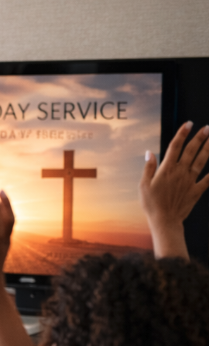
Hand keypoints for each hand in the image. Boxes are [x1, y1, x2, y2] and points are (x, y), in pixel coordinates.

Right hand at [138, 121, 208, 259]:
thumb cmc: (152, 204)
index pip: (175, 147)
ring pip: (201, 161)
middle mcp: (180, 172)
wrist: (165, 221)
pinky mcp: (196, 190)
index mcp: (166, 169)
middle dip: (199, 138)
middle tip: (206, 128)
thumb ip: (148, 168)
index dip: (182, 134)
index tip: (188, 124)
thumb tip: (149, 152)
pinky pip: (207, 180)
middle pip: (191, 151)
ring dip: (207, 149)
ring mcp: (189, 181)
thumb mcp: (143, 185)